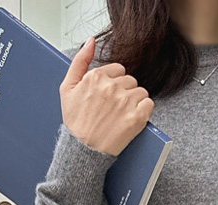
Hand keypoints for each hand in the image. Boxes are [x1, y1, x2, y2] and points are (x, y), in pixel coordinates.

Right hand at [60, 35, 153, 156]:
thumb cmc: (75, 122)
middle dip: (124, 92)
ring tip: (122, 115)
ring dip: (134, 102)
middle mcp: (111, 87)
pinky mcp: (136, 117)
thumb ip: (79, 61)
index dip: (114, 83)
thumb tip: (90, 41)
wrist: (83, 150)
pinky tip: (132, 119)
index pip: (118, 69)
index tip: (107, 97)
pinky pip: (149, 104)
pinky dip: (144, 111)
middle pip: (130, 80)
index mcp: (96, 77)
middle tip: (113, 109)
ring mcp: (125, 102)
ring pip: (141, 92)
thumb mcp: (68, 88)